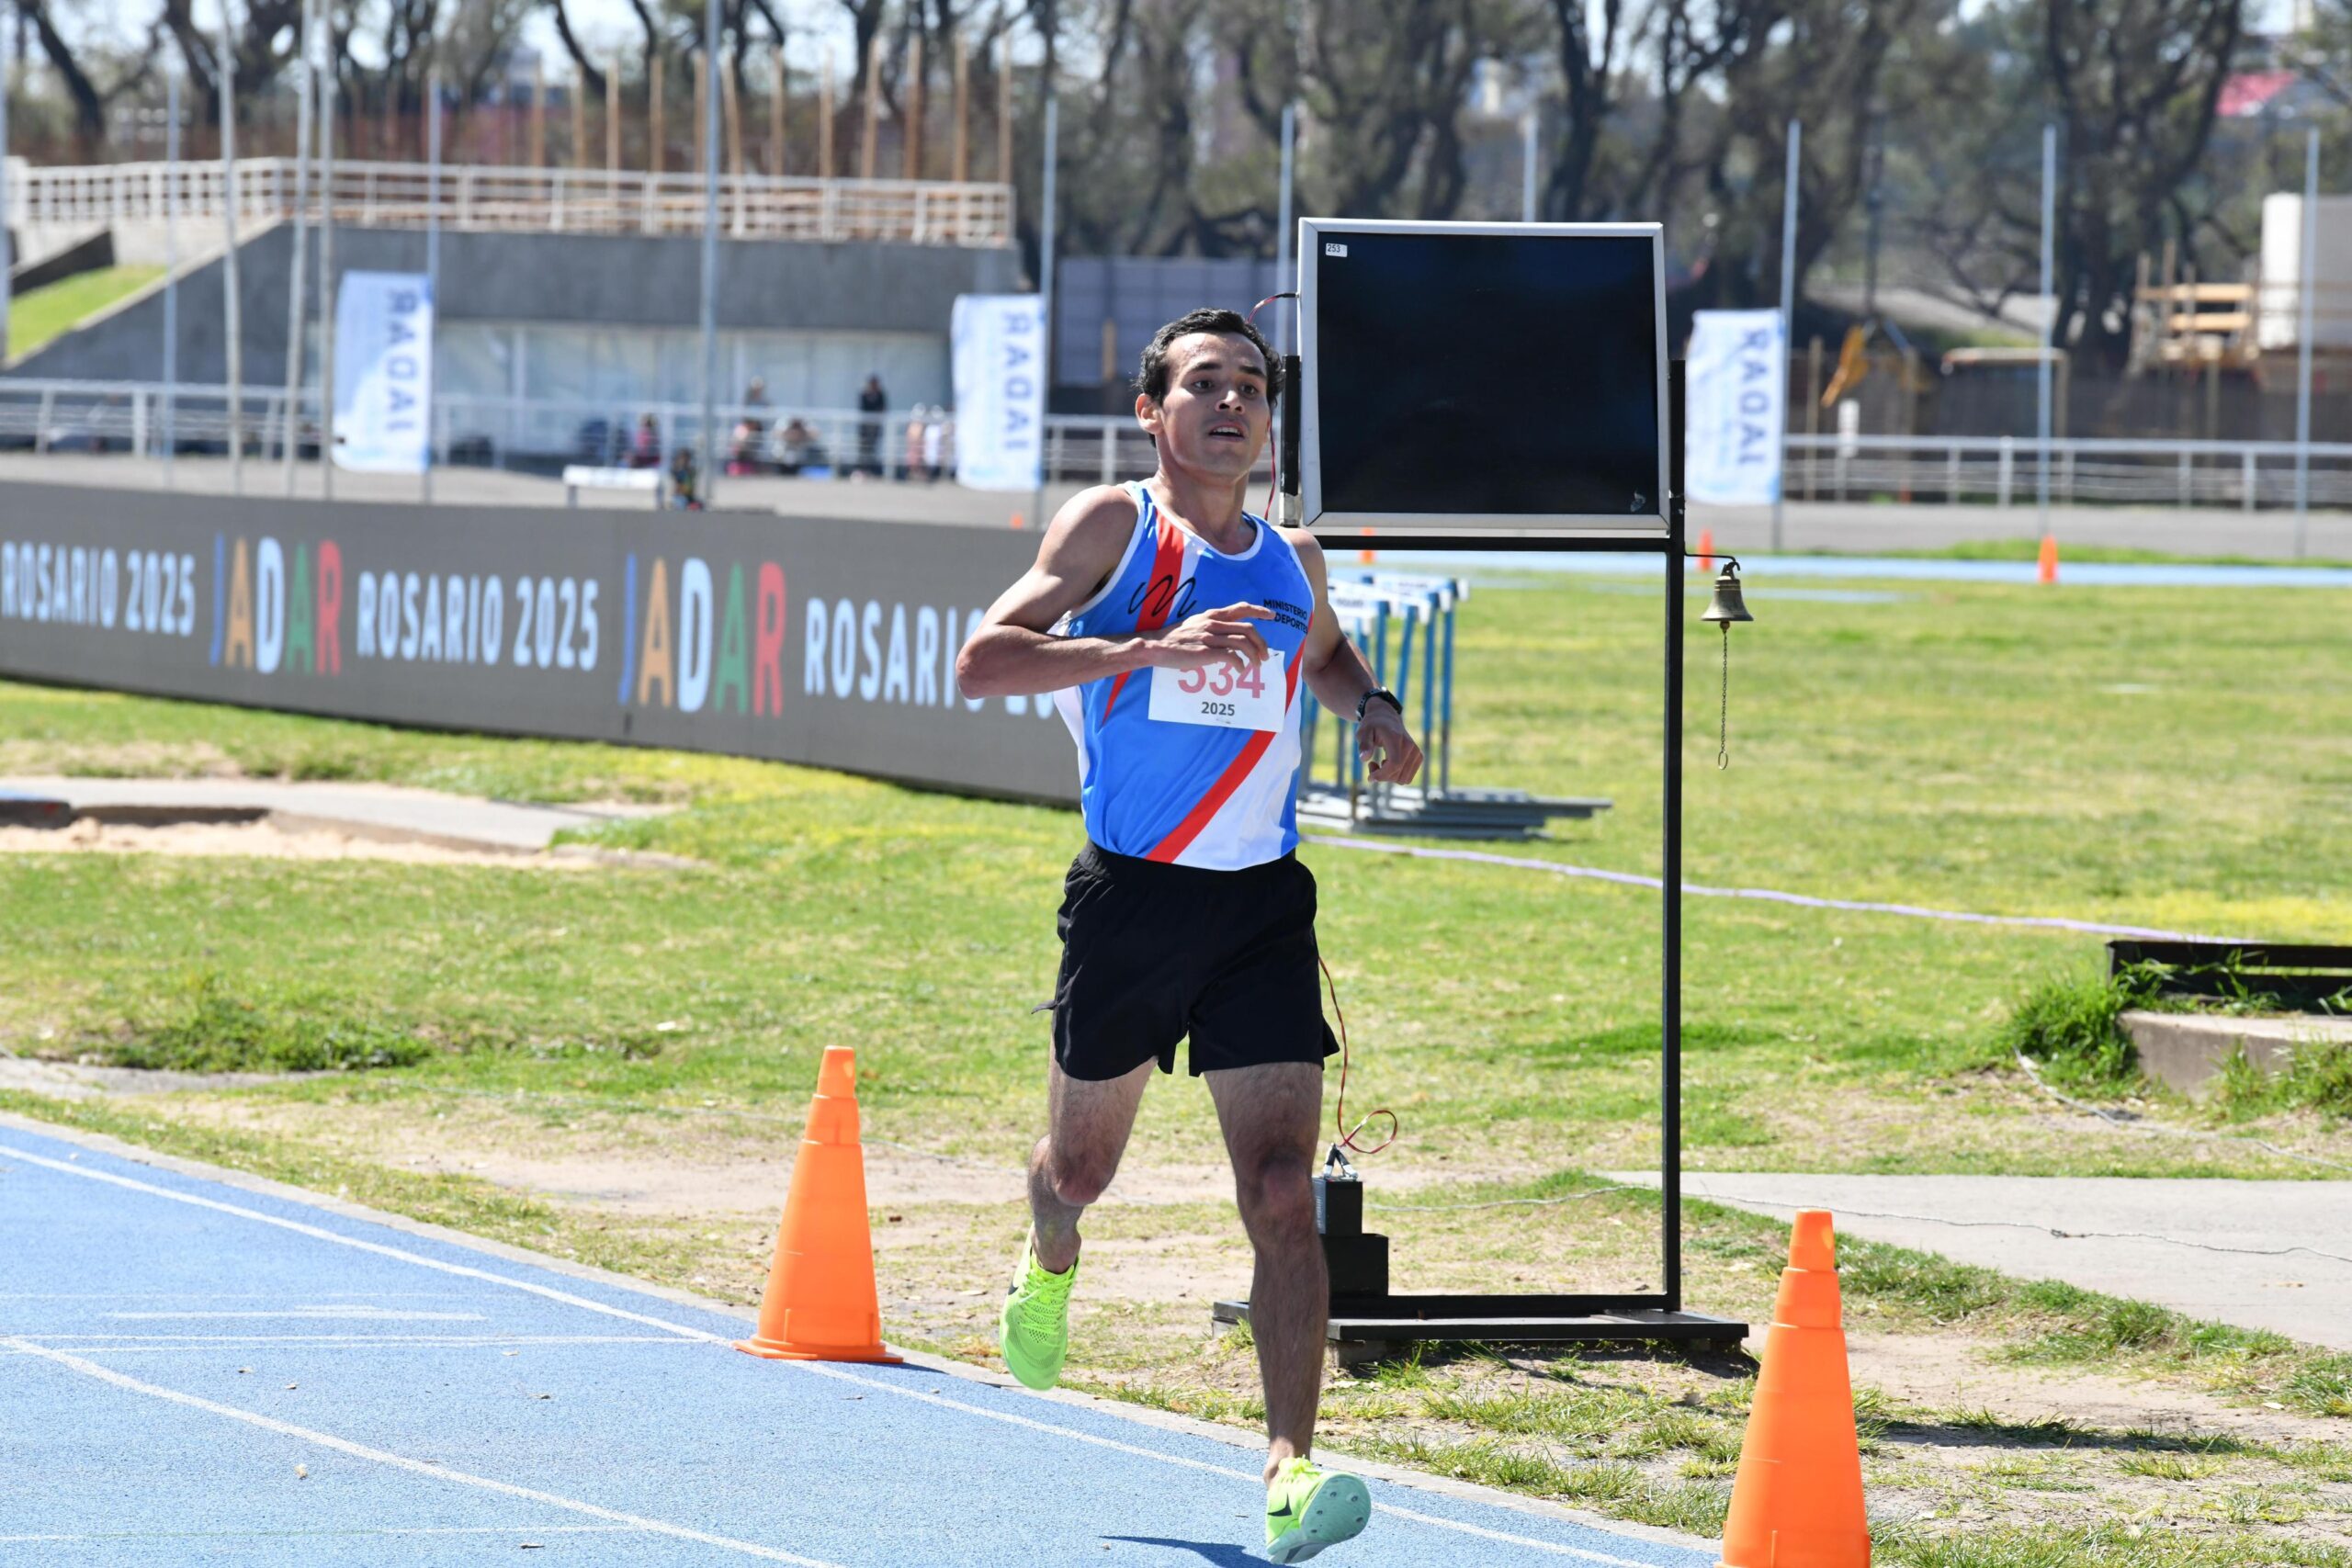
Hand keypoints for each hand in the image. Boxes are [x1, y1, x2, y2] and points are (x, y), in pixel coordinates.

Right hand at [1144, 602, 1272, 675]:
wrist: (1157, 646)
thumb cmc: (1175, 638)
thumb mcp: (1195, 624)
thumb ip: (1212, 626)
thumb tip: (1227, 635)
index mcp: (1212, 615)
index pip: (1240, 608)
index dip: (1259, 611)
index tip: (1272, 616)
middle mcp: (1213, 623)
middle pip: (1248, 628)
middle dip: (1261, 643)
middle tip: (1265, 656)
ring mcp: (1210, 637)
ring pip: (1243, 642)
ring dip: (1254, 655)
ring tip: (1256, 665)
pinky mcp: (1206, 652)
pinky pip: (1231, 656)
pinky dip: (1239, 664)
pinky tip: (1239, 670)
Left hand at [1357, 701, 1422, 784]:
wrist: (1386, 718)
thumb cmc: (1372, 726)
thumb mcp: (1363, 732)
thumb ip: (1364, 745)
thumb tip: (1364, 758)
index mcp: (1397, 738)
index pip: (1394, 764)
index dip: (1381, 775)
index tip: (1370, 777)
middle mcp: (1410, 746)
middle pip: (1398, 774)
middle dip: (1382, 776)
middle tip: (1371, 765)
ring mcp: (1416, 752)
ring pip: (1403, 779)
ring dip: (1388, 777)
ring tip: (1379, 764)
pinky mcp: (1418, 757)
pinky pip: (1407, 777)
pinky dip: (1396, 776)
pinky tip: (1387, 765)